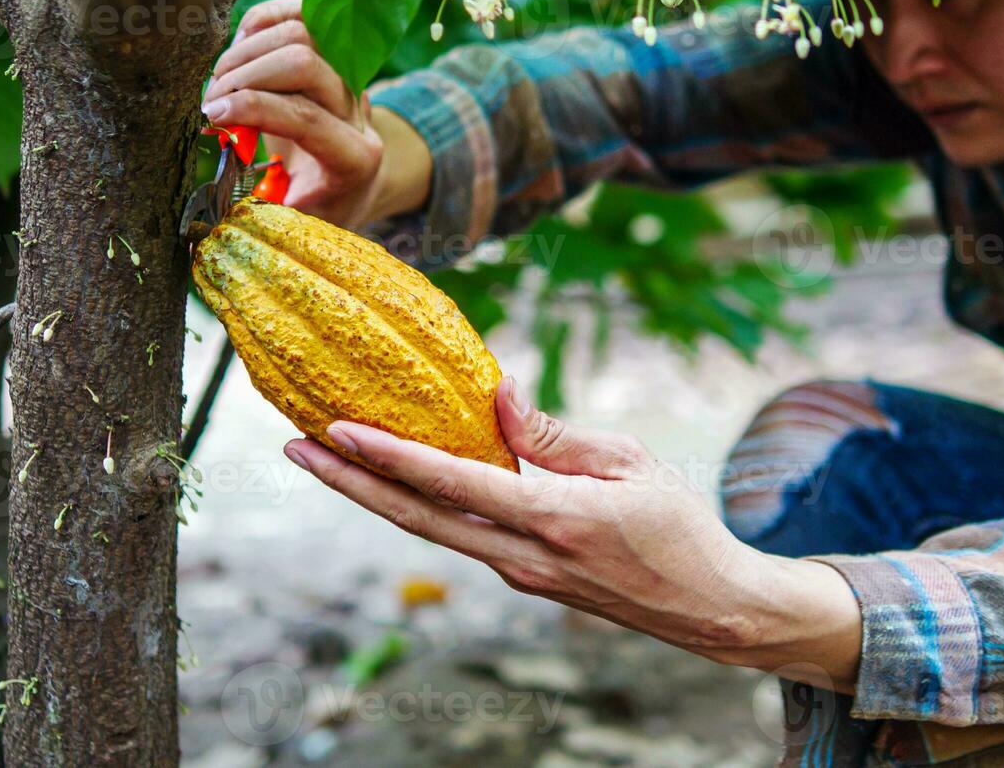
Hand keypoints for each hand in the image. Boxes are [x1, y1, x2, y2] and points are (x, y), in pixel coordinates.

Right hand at [204, 0, 429, 228]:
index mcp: (355, 159)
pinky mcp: (335, 49)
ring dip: (248, 49)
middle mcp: (360, 112)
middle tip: (210, 101)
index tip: (210, 117)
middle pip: (306, 61)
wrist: (353, 183)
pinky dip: (259, 23)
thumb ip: (259, 204)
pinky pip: (299, 12)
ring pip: (303, 29)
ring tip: (218, 80)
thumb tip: (209, 178)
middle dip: (247, 75)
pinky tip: (235, 50)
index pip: (307, 118)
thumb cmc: (315, 208)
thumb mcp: (292, 221)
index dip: (253, 109)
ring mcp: (351, 75)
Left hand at [282, 378, 860, 682]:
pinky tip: (404, 481)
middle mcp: (520, 554)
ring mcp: (519, 573)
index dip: (387, 455)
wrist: (710, 606)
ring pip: (431, 530)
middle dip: (348, 482)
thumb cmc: (679, 526)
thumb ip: (555, 434)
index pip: (448, 481)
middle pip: (414, 516)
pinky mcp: (526, 577)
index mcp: (548, 517)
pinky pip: (462, 535)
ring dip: (375, 496)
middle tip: (294, 448)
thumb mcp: (628, 462)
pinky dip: (422, 506)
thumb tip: (498, 396)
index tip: (335, 428)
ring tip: (330, 460)